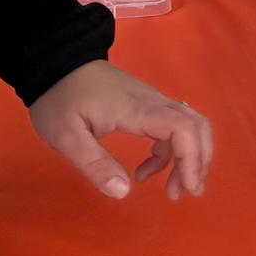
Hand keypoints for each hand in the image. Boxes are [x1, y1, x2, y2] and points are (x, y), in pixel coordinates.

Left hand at [26, 60, 212, 201]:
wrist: (56, 63)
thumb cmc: (59, 99)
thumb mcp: (65, 136)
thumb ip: (94, 163)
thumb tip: (123, 191)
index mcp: (137, 109)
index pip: (182, 129)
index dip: (192, 159)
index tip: (186, 189)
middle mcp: (153, 102)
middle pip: (197, 125)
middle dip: (199, 161)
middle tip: (185, 192)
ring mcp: (152, 102)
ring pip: (190, 126)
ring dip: (190, 157)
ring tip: (172, 188)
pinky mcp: (147, 105)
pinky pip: (174, 127)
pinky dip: (171, 152)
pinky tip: (146, 171)